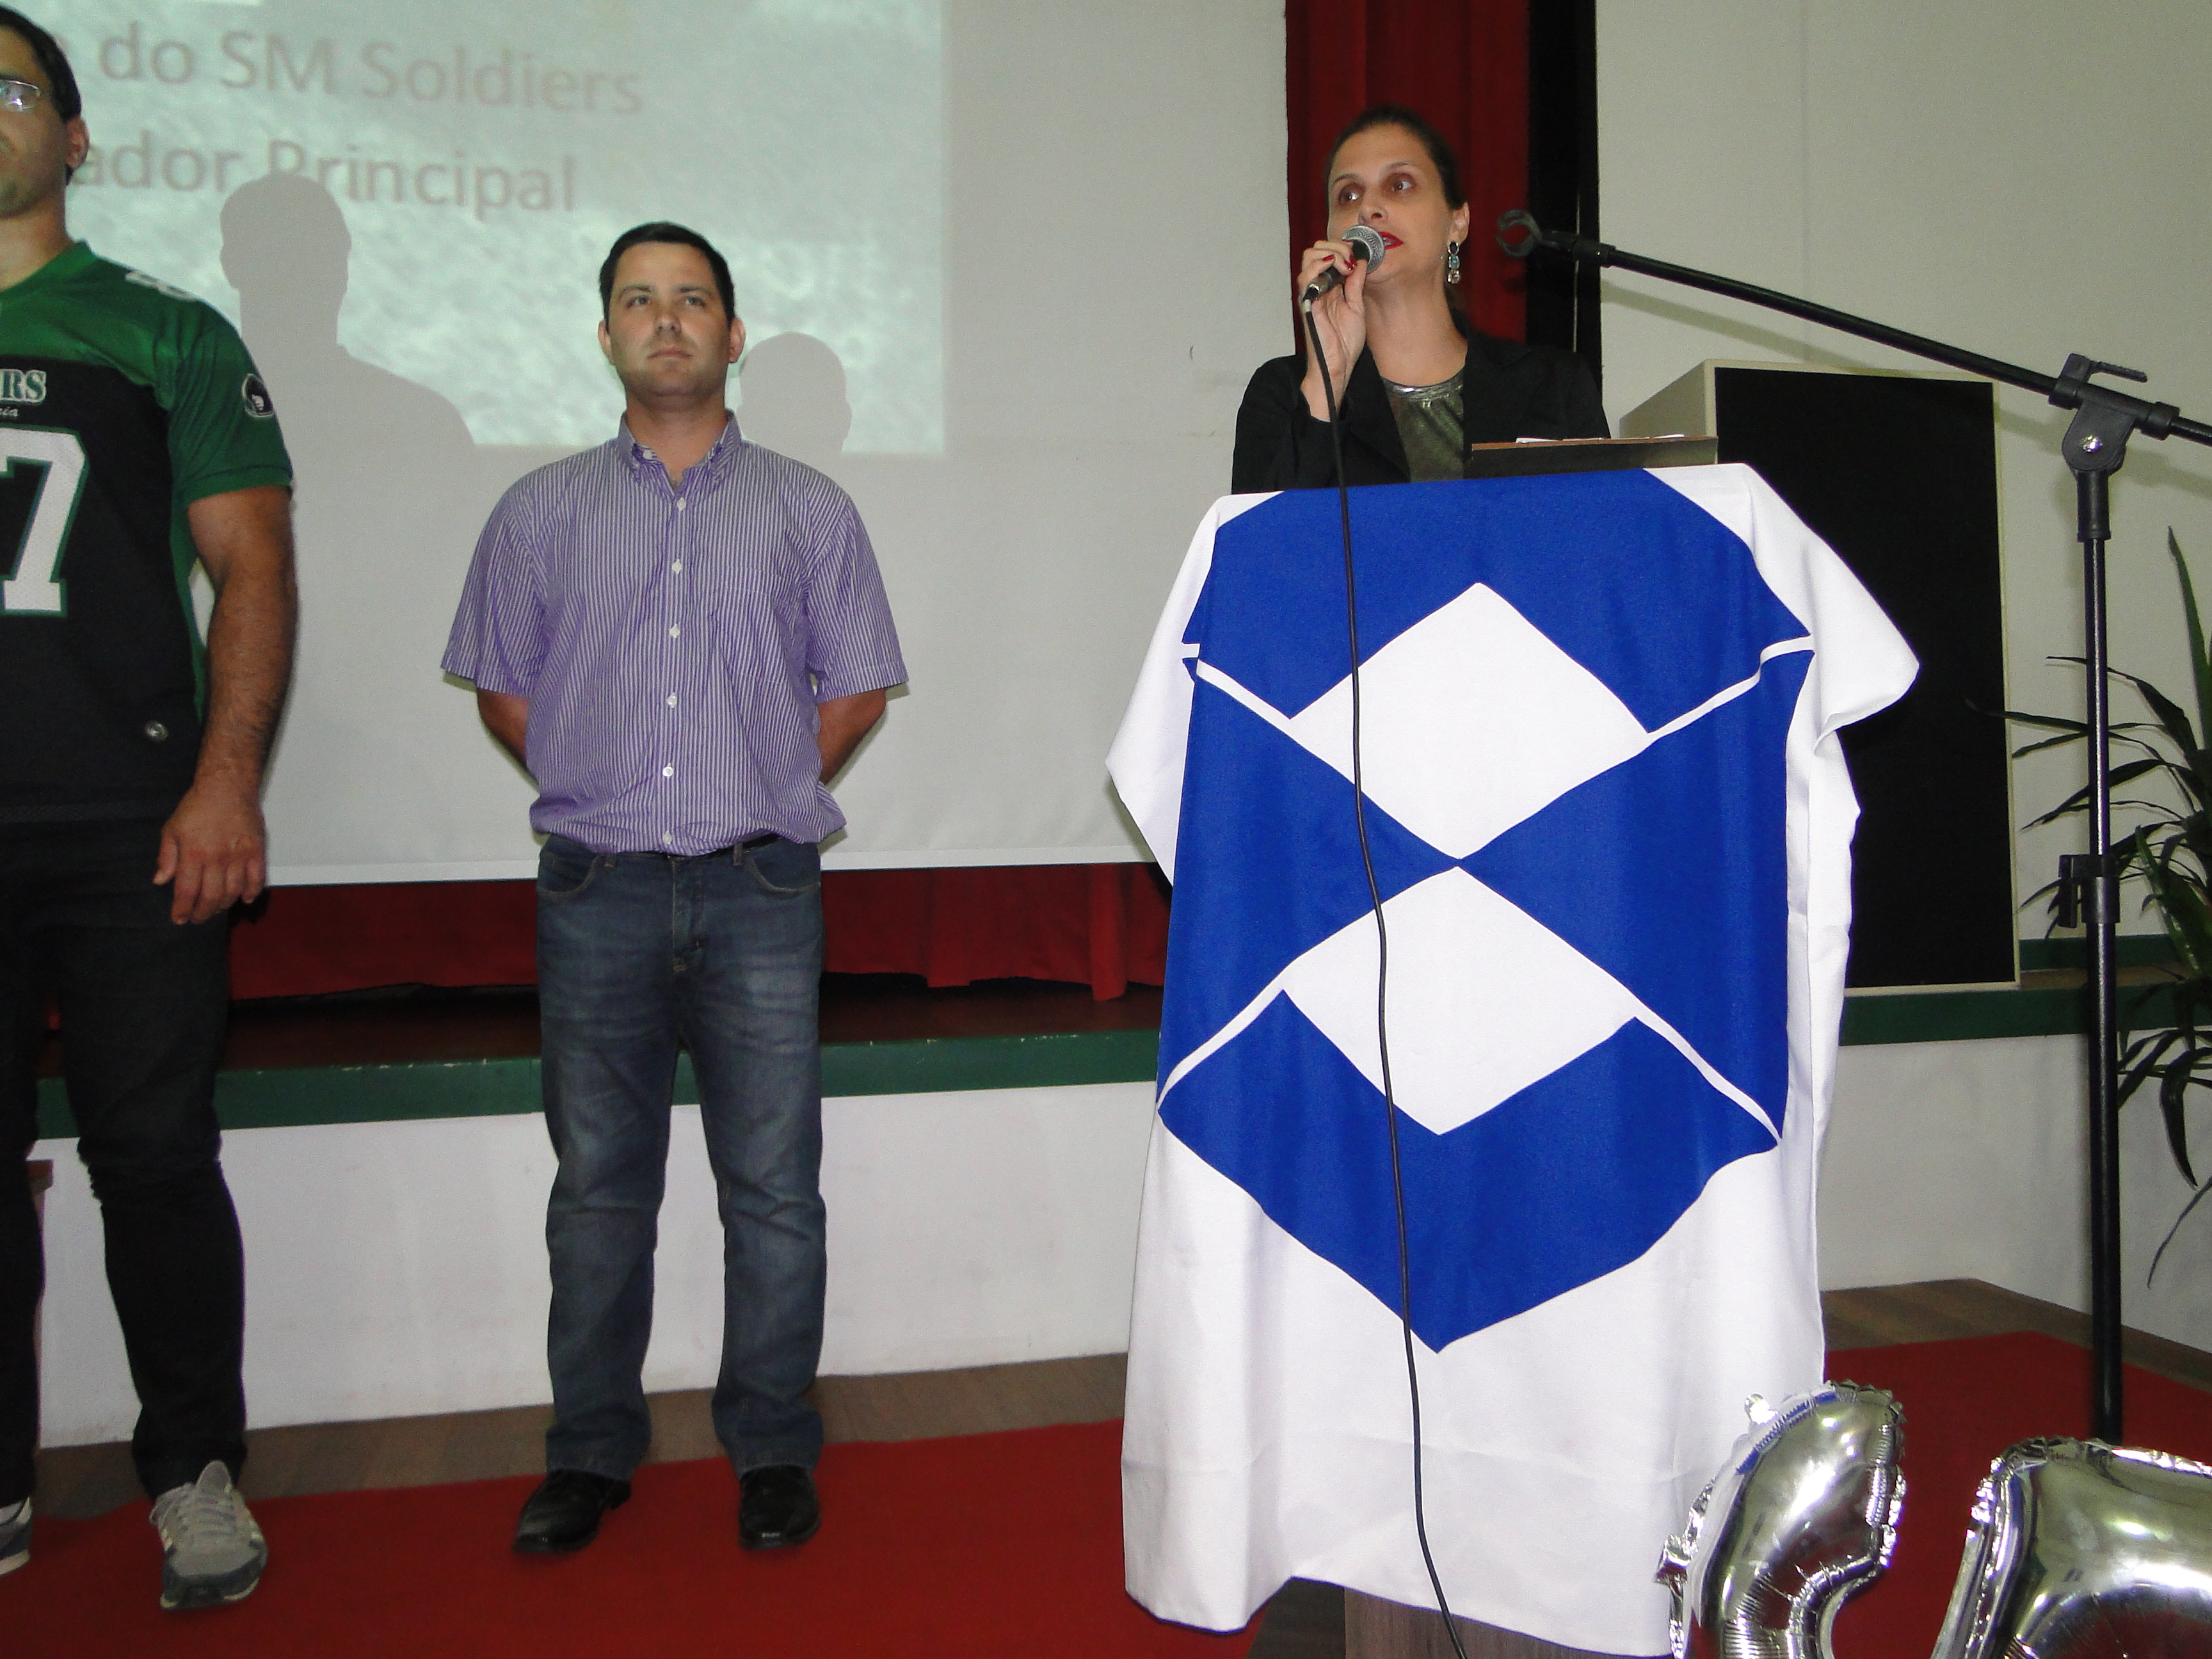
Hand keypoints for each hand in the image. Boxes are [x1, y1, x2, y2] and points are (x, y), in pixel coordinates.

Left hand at [154, 781, 267, 924]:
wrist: (227, 787)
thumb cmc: (198, 806)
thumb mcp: (172, 829)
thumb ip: (166, 857)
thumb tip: (160, 880)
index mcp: (193, 854)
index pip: (187, 891)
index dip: (182, 909)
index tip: (179, 918)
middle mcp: (217, 859)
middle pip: (211, 897)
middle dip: (202, 912)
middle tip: (197, 918)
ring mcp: (239, 856)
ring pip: (233, 892)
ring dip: (224, 905)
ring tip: (216, 909)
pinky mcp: (256, 850)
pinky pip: (256, 878)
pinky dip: (251, 892)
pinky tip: (244, 899)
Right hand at [1297, 238, 1367, 419]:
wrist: (1338, 365)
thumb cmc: (1344, 343)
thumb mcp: (1357, 306)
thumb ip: (1356, 283)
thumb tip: (1360, 260)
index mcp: (1329, 287)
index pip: (1328, 253)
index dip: (1343, 247)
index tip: (1357, 256)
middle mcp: (1317, 287)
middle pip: (1316, 250)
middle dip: (1336, 246)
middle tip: (1351, 260)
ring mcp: (1311, 294)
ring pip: (1309, 257)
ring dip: (1330, 253)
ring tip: (1344, 266)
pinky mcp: (1307, 303)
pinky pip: (1305, 277)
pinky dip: (1321, 266)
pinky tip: (1338, 271)